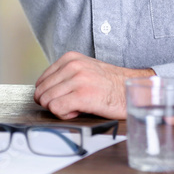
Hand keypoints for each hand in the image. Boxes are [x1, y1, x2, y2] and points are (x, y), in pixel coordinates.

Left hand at [33, 51, 154, 119]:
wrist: (132, 91)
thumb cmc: (109, 85)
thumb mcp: (84, 69)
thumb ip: (65, 75)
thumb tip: (44, 90)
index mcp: (70, 58)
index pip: (42, 80)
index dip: (48, 94)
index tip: (60, 98)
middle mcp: (72, 66)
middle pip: (42, 91)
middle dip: (52, 102)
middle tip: (68, 105)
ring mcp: (77, 80)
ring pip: (46, 100)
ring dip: (59, 109)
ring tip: (75, 107)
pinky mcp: (82, 96)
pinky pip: (56, 108)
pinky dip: (64, 115)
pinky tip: (77, 112)